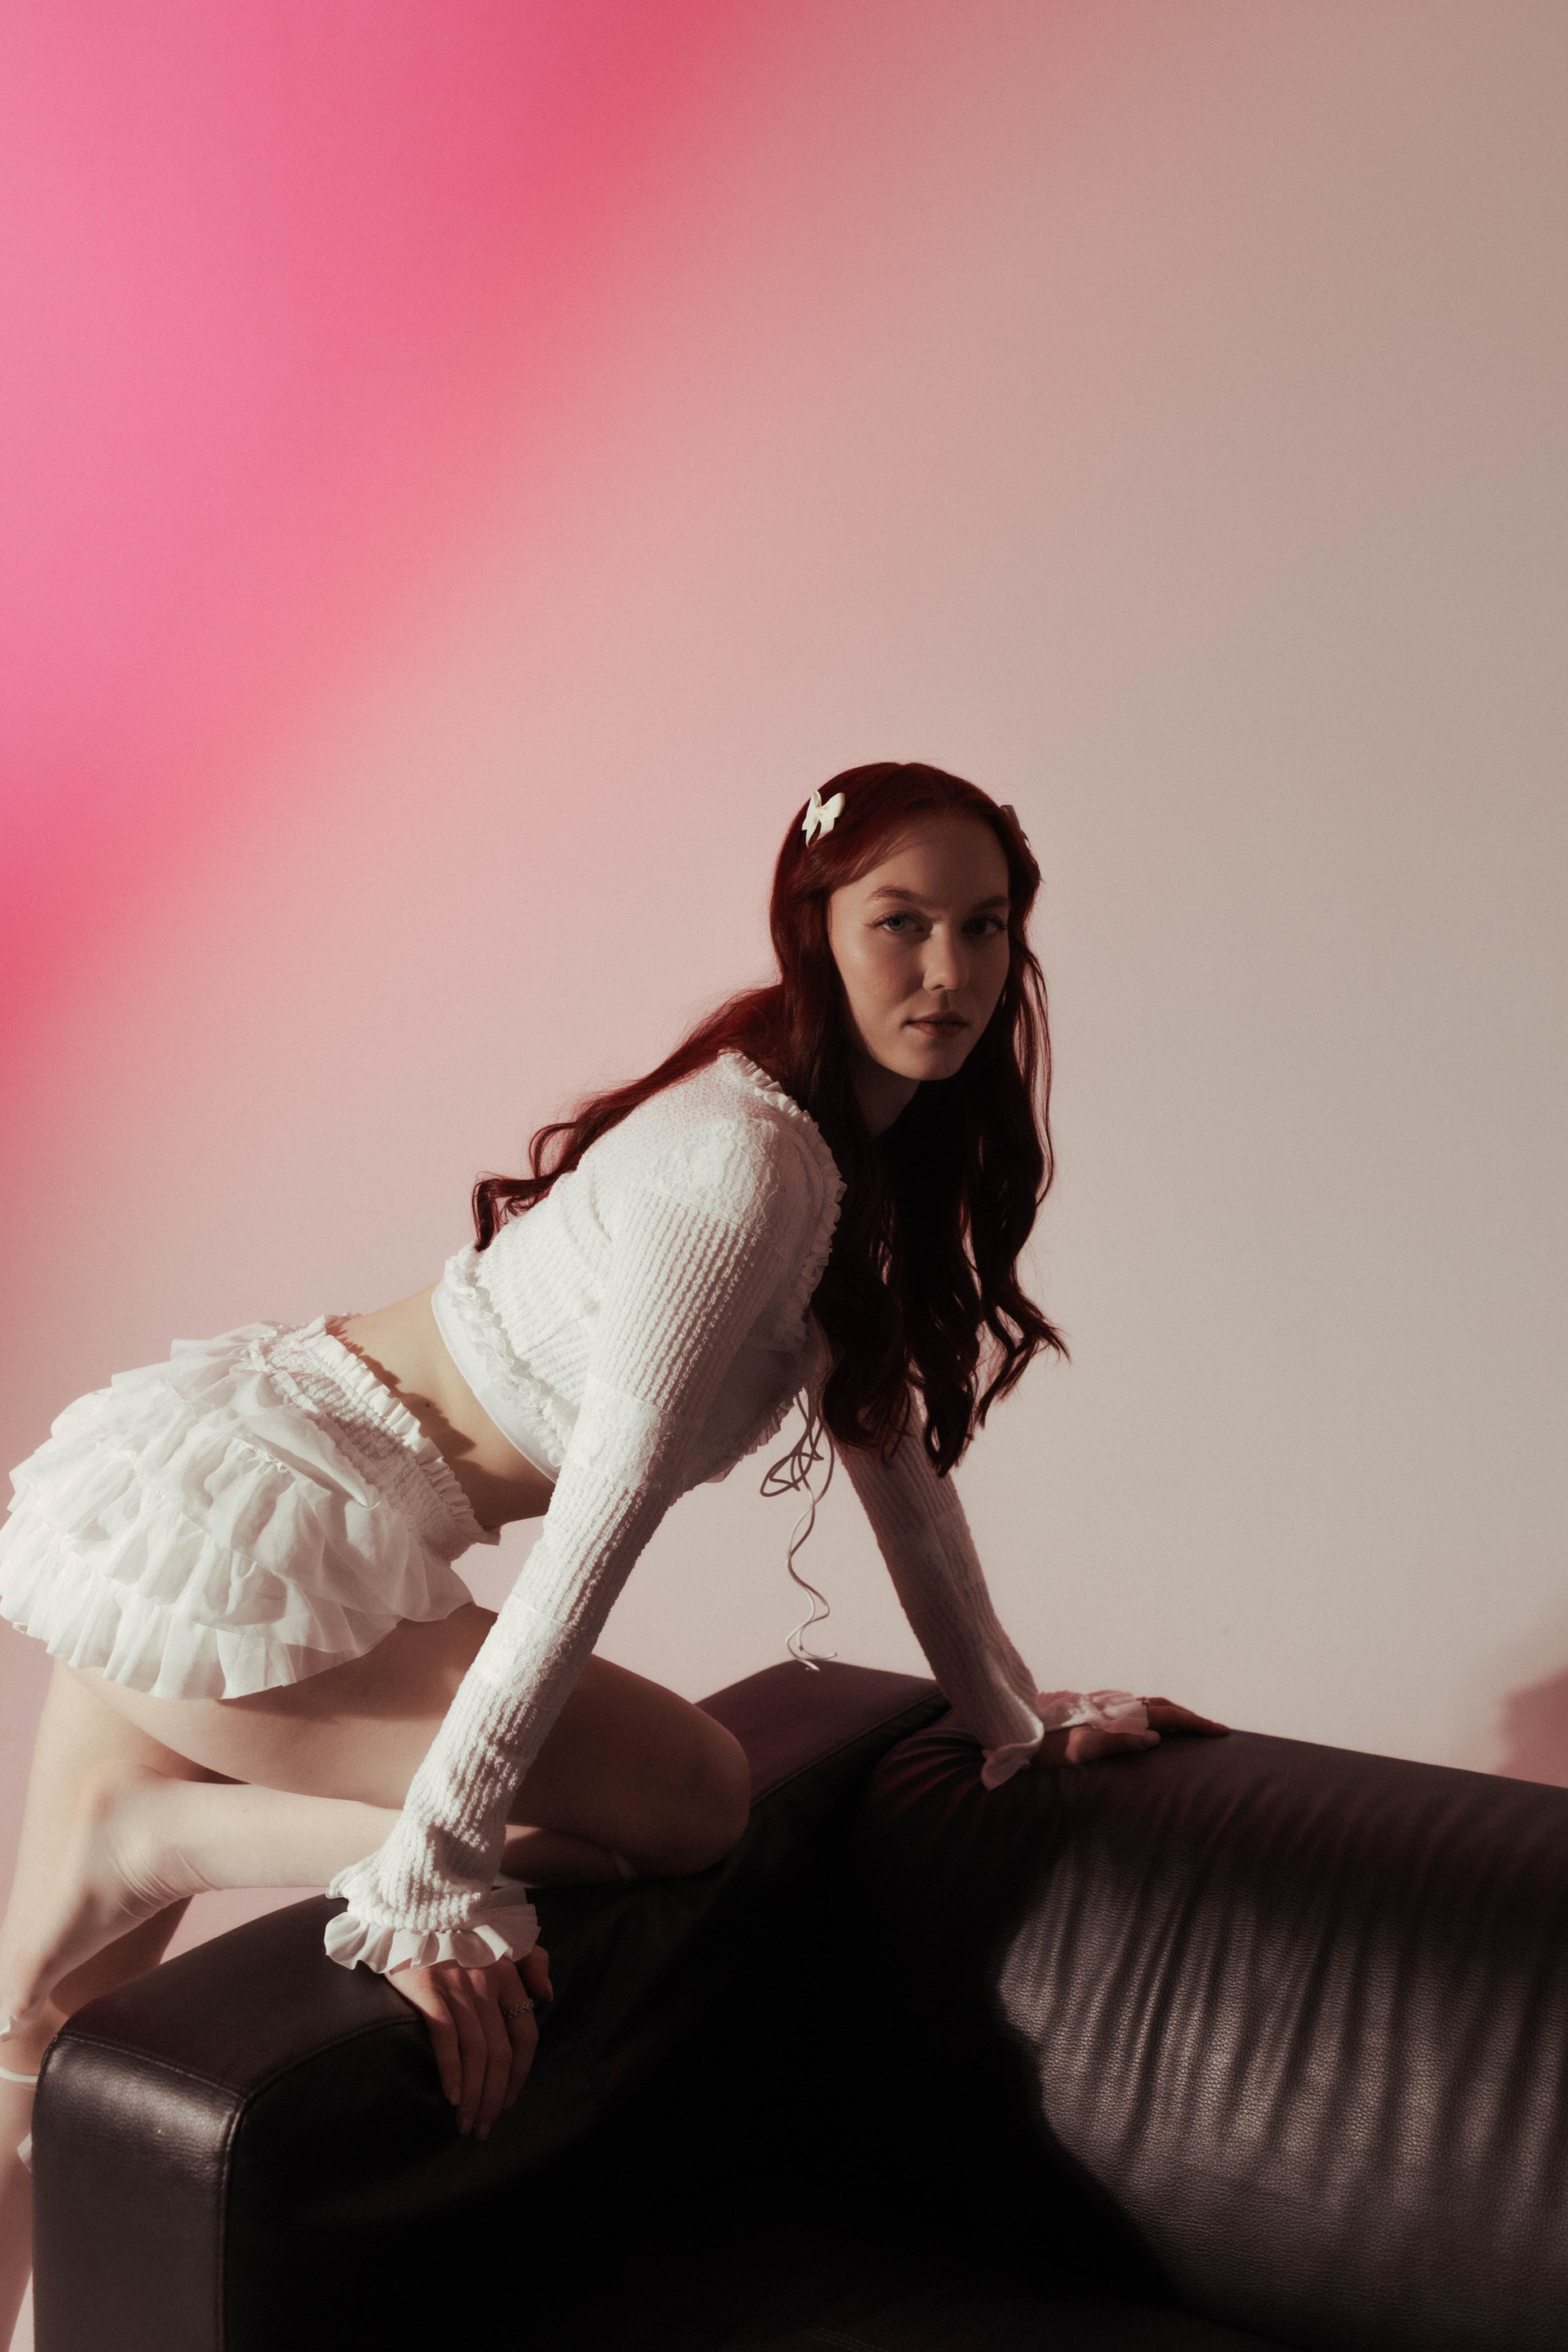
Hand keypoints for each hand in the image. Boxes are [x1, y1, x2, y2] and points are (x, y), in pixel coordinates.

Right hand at [388, 1942, 553, 2139]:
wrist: (412, 1911)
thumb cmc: (457, 1933)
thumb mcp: (502, 1938)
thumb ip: (532, 1962)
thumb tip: (546, 1996)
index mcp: (508, 1974)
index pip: (525, 2034)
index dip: (520, 2074)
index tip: (508, 2101)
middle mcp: (488, 1984)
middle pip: (501, 2053)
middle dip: (494, 2097)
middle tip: (484, 2127)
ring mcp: (459, 1988)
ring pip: (476, 2053)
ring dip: (473, 2095)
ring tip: (466, 2123)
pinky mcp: (429, 1991)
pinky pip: (446, 2039)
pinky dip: (451, 2072)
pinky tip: (451, 2096)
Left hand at [1048, 1695, 1228, 1767]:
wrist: (1015, 1735)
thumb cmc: (1045, 1750)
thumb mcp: (1080, 1751)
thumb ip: (1117, 1743)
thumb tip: (1155, 1737)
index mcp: (1116, 1716)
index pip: (1166, 1715)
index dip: (1195, 1723)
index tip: (1221, 1731)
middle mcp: (1113, 1708)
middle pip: (1162, 1706)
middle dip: (1190, 1717)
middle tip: (1213, 1730)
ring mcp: (1104, 1710)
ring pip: (1148, 1706)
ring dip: (1173, 1715)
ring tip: (1191, 1729)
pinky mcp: (1095, 1715)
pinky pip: (1134, 1711)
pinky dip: (1154, 1716)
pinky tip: (1152, 1727)